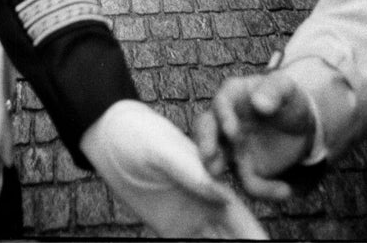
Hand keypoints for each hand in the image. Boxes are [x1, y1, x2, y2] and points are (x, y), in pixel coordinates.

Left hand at [81, 100, 264, 238]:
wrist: (110, 135)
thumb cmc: (138, 133)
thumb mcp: (162, 150)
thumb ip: (191, 172)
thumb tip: (225, 197)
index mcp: (210, 182)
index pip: (240, 218)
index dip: (255, 235)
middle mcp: (203, 203)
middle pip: (231, 238)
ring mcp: (187, 218)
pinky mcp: (168, 227)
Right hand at [194, 73, 315, 200]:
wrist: (301, 124)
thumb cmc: (288, 99)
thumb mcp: (286, 88)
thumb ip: (274, 90)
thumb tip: (259, 103)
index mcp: (232, 95)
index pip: (221, 103)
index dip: (224, 118)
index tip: (232, 133)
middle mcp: (225, 120)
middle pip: (205, 129)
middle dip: (205, 143)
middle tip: (209, 157)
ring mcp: (232, 146)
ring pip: (215, 159)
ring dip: (217, 170)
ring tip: (222, 182)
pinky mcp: (246, 167)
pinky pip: (248, 182)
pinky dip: (265, 190)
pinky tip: (286, 189)